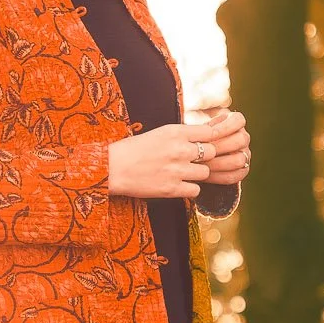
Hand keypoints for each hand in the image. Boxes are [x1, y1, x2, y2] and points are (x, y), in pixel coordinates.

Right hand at [107, 106, 249, 199]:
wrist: (113, 168)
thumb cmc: (134, 149)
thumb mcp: (160, 133)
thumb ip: (182, 134)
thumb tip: (205, 135)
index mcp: (175, 132)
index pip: (209, 133)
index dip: (207, 140)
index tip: (200, 144)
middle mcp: (179, 150)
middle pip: (210, 153)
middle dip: (204, 157)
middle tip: (192, 161)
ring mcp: (177, 170)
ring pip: (205, 173)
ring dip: (197, 174)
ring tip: (182, 173)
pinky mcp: (172, 189)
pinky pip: (196, 190)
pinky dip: (189, 189)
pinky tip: (178, 185)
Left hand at [187, 101, 250, 186]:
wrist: (196, 152)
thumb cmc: (195, 137)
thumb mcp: (198, 129)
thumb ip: (202, 131)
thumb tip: (200, 142)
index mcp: (236, 121)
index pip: (238, 120)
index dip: (226, 127)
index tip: (211, 132)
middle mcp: (244, 137)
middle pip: (241, 140)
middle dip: (220, 147)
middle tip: (204, 151)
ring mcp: (245, 154)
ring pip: (239, 160)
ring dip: (219, 163)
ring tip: (202, 164)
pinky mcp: (242, 171)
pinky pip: (234, 176)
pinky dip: (219, 176)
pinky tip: (205, 175)